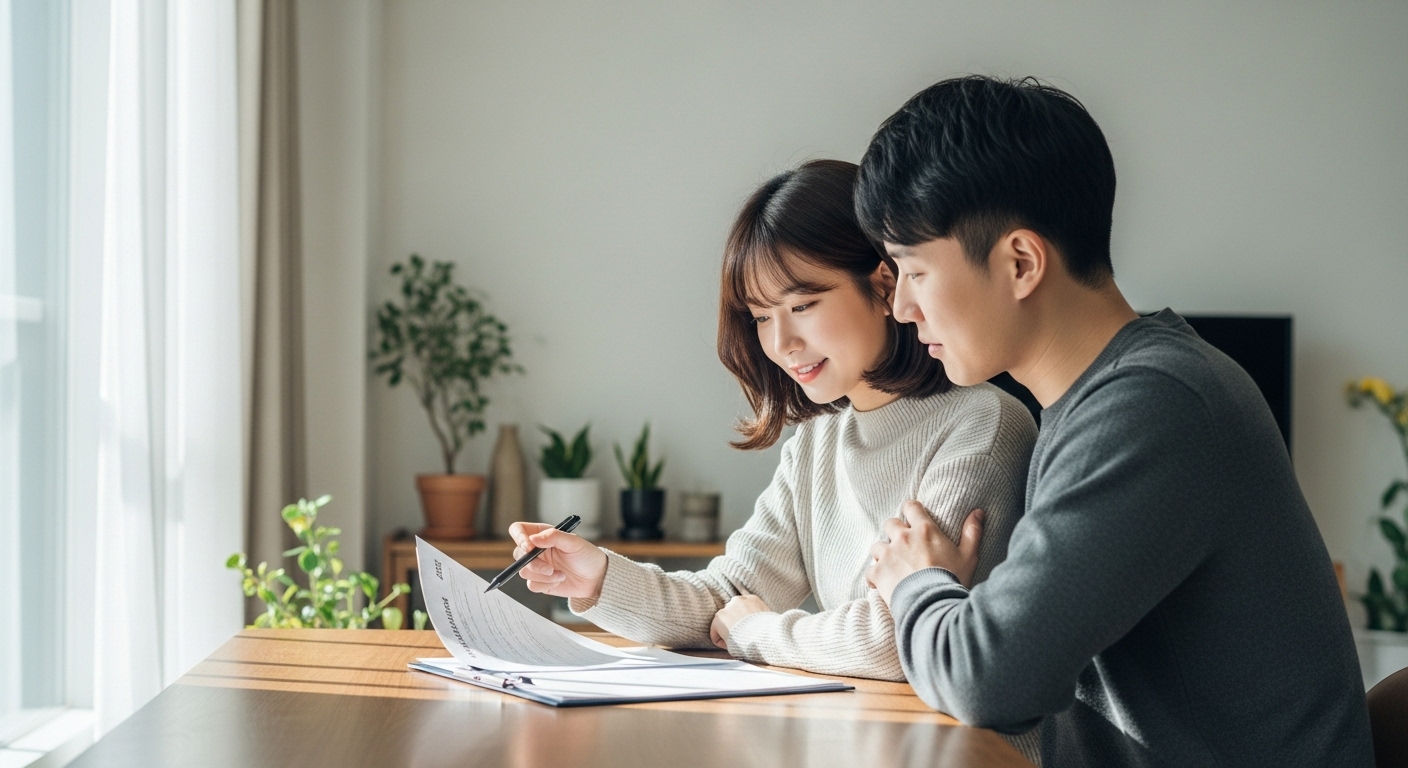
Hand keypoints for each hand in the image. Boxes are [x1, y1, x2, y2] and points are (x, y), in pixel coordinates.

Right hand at [508, 521, 607, 598]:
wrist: (596, 578)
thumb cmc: (587, 556)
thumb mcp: (574, 542)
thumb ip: (553, 537)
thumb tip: (533, 539)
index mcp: (542, 535)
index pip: (518, 530)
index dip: (518, 537)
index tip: (529, 547)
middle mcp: (536, 550)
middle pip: (518, 554)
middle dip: (533, 564)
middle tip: (549, 568)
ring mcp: (537, 566)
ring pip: (524, 572)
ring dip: (543, 576)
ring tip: (561, 574)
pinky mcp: (540, 582)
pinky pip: (532, 585)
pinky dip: (546, 584)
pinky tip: (559, 580)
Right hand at [708, 593, 770, 649]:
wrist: (766, 636)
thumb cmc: (748, 644)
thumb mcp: (730, 647)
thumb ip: (725, 640)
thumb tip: (728, 638)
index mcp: (719, 619)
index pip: (715, 631)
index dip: (721, 641)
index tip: (729, 646)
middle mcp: (727, 606)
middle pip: (727, 618)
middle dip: (732, 625)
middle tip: (741, 635)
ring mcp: (740, 600)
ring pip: (737, 608)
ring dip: (741, 615)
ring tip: (750, 626)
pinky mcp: (753, 598)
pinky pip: (749, 603)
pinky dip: (751, 609)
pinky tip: (755, 617)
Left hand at [865, 502, 983, 604]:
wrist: (934, 605)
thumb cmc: (952, 580)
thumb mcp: (968, 556)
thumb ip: (972, 532)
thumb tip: (978, 512)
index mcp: (925, 530)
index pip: (911, 507)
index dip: (910, 510)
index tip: (912, 518)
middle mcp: (903, 538)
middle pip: (890, 524)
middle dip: (894, 532)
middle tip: (903, 546)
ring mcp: (888, 555)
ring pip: (877, 546)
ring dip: (883, 554)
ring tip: (892, 566)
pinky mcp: (878, 572)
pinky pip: (870, 570)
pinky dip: (875, 577)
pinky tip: (882, 584)